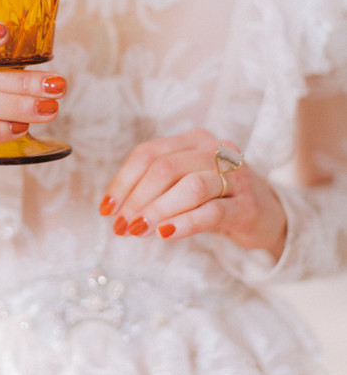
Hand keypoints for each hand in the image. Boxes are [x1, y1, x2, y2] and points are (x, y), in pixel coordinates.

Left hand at [99, 128, 286, 260]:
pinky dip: (184, 223)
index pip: (149, 154)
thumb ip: (155, 189)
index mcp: (193, 140)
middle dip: (136, 198)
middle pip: (166, 168)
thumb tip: (116, 211)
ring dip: (157, 210)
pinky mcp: (248, 205)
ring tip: (138, 230)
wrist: (268, 215)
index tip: (106, 209)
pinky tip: (165, 234)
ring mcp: (235, 176)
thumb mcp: (184, 185)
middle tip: (121, 225)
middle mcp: (215, 150)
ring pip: (189, 186)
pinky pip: (212, 212)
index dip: (123, 181)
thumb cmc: (215, 199)